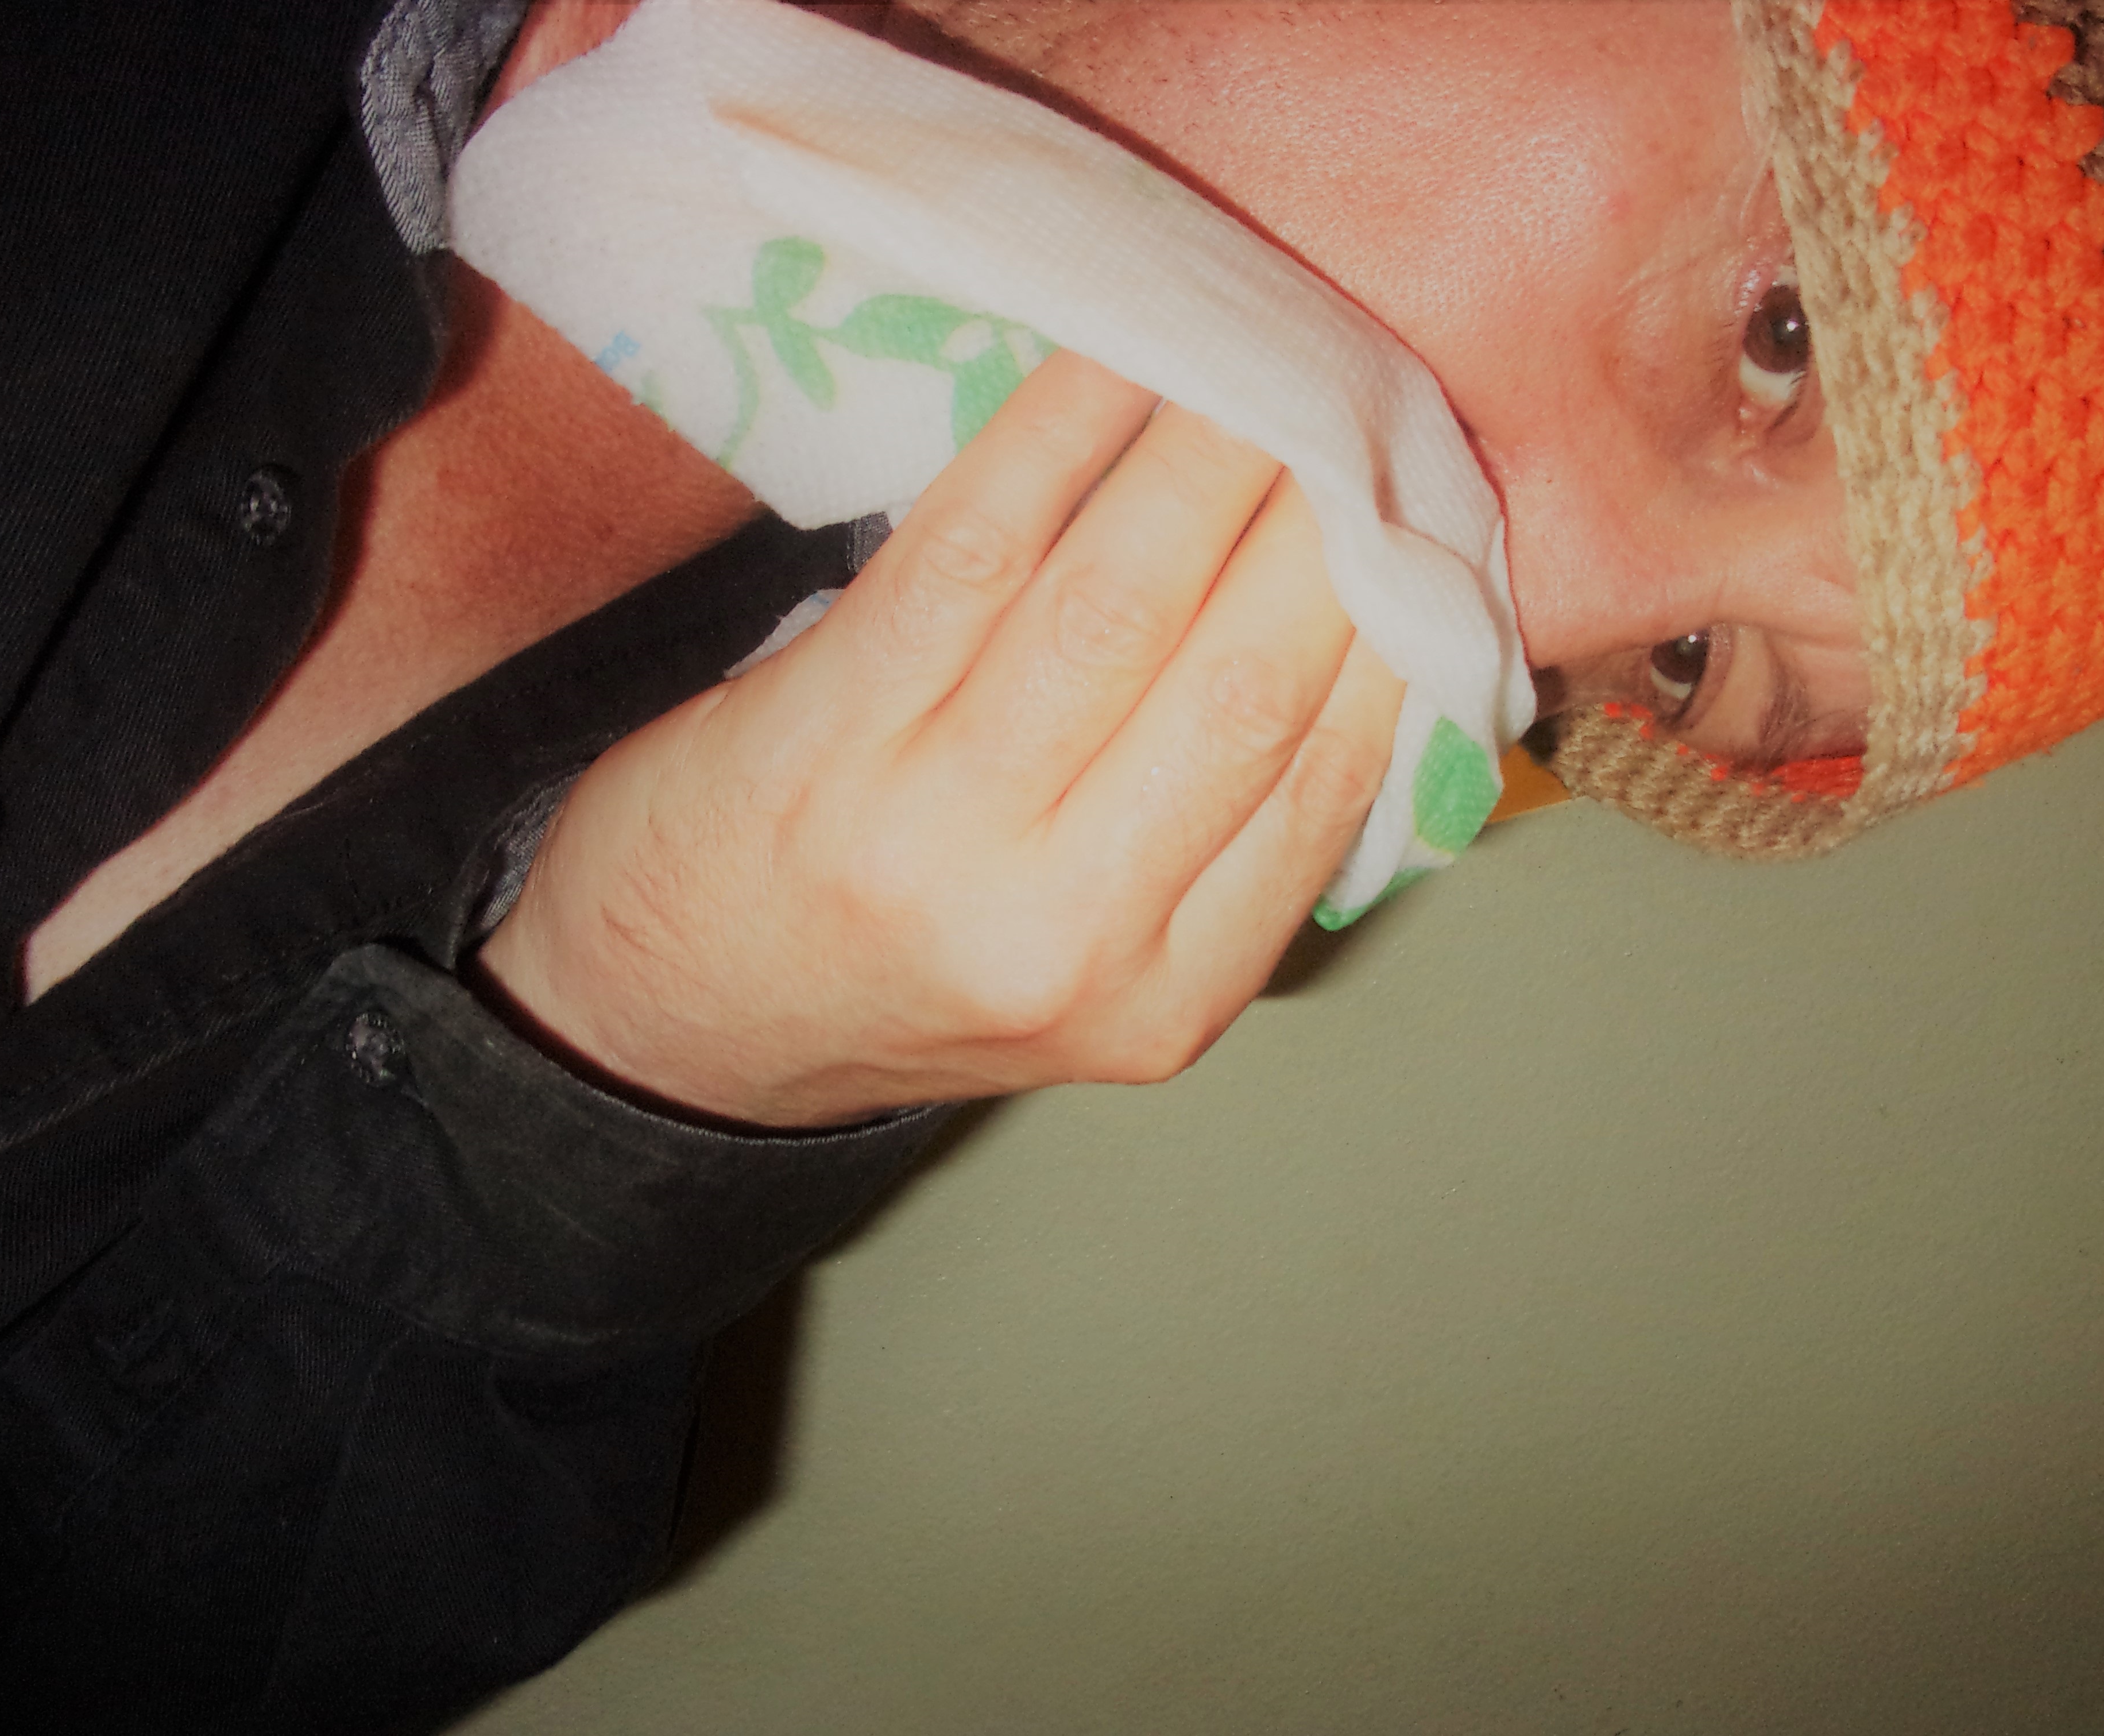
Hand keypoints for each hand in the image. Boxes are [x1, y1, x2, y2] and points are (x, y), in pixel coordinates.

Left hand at [476, 352, 1403, 1127]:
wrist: (684, 1020)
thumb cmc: (922, 958)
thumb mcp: (1108, 966)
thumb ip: (1233, 837)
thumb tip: (1375, 633)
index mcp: (1168, 1001)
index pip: (1330, 776)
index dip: (1391, 619)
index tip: (1419, 503)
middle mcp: (1063, 939)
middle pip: (1243, 680)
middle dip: (1316, 516)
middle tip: (1351, 395)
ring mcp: (933, 840)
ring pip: (1116, 599)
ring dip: (1200, 449)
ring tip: (1247, 348)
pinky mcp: (823, 739)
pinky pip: (972, 547)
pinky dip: (1056, 432)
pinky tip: (1112, 354)